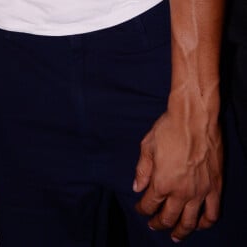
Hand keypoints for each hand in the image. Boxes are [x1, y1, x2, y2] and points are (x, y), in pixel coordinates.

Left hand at [132, 108, 222, 241]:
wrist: (195, 117)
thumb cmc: (169, 128)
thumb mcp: (147, 146)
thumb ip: (142, 170)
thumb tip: (137, 187)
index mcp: (161, 182)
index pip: (149, 204)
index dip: (142, 209)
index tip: (140, 209)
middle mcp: (181, 192)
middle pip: (168, 218)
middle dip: (158, 223)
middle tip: (154, 225)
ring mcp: (199, 192)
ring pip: (190, 222)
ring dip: (181, 231)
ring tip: (175, 236)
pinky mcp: (215, 187)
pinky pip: (212, 213)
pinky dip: (205, 222)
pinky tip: (200, 224)